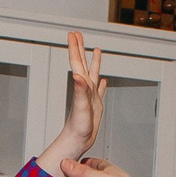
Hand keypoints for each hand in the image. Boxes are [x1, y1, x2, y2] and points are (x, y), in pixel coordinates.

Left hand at [38, 31, 106, 169]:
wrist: (77, 142)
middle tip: (78, 34)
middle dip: (80, 48)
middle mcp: (85, 89)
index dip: (75, 48)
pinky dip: (101, 84)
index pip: (77, 62)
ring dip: (93, 62)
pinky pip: (99, 91)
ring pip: (92, 74)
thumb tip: (77, 75)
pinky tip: (102, 81)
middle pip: (82, 63)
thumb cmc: (77, 128)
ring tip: (96, 50)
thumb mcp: (80, 108)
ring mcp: (90, 97)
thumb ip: (79, 91)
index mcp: (81, 86)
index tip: (73, 34)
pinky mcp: (95, 106)